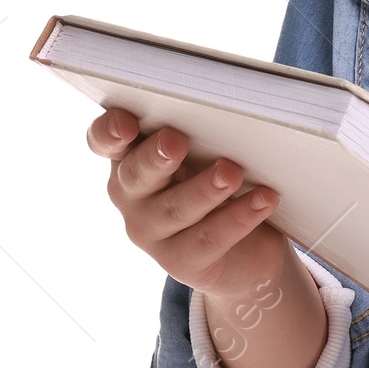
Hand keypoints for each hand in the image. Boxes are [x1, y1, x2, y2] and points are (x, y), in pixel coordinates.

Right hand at [86, 106, 289, 304]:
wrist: (246, 250)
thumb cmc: (220, 182)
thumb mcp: (207, 152)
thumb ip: (203, 131)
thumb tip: (229, 105)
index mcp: (132, 158)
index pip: (106, 141)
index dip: (109, 132)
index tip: (125, 123)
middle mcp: (134, 196)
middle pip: (135, 176)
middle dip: (155, 158)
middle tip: (176, 141)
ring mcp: (152, 233)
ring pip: (174, 209)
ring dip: (204, 189)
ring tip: (232, 173)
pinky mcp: (181, 262)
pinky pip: (208, 239)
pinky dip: (238, 218)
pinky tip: (263, 200)